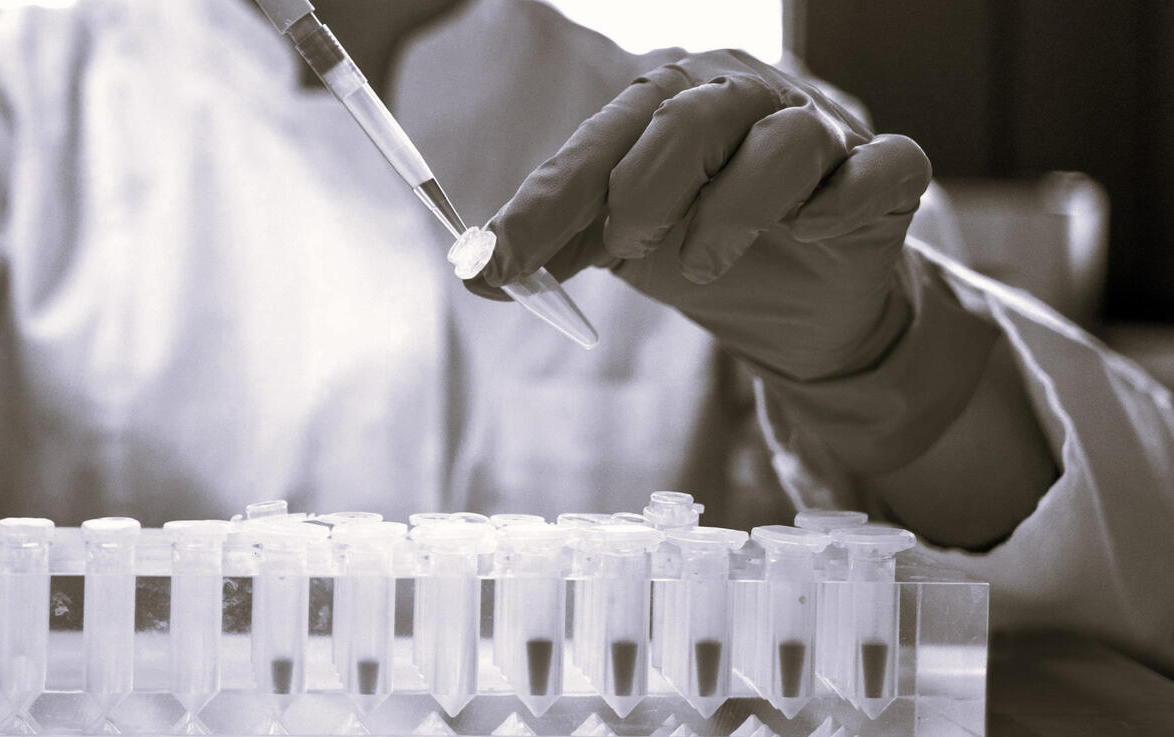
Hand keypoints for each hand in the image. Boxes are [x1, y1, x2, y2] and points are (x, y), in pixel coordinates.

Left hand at [472, 49, 931, 382]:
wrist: (805, 299)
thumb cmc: (705, 241)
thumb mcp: (619, 246)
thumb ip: (553, 246)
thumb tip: (475, 270)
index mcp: (671, 105)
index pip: (602, 140)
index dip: (546, 201)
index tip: (495, 260)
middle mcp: (746, 101)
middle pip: (693, 114)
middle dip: (644, 188)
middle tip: (625, 246)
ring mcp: (822, 133)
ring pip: (786, 140)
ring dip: (732, 211)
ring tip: (698, 267)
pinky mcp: (884, 175)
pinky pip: (881, 167)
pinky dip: (841, 200)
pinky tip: (810, 231)